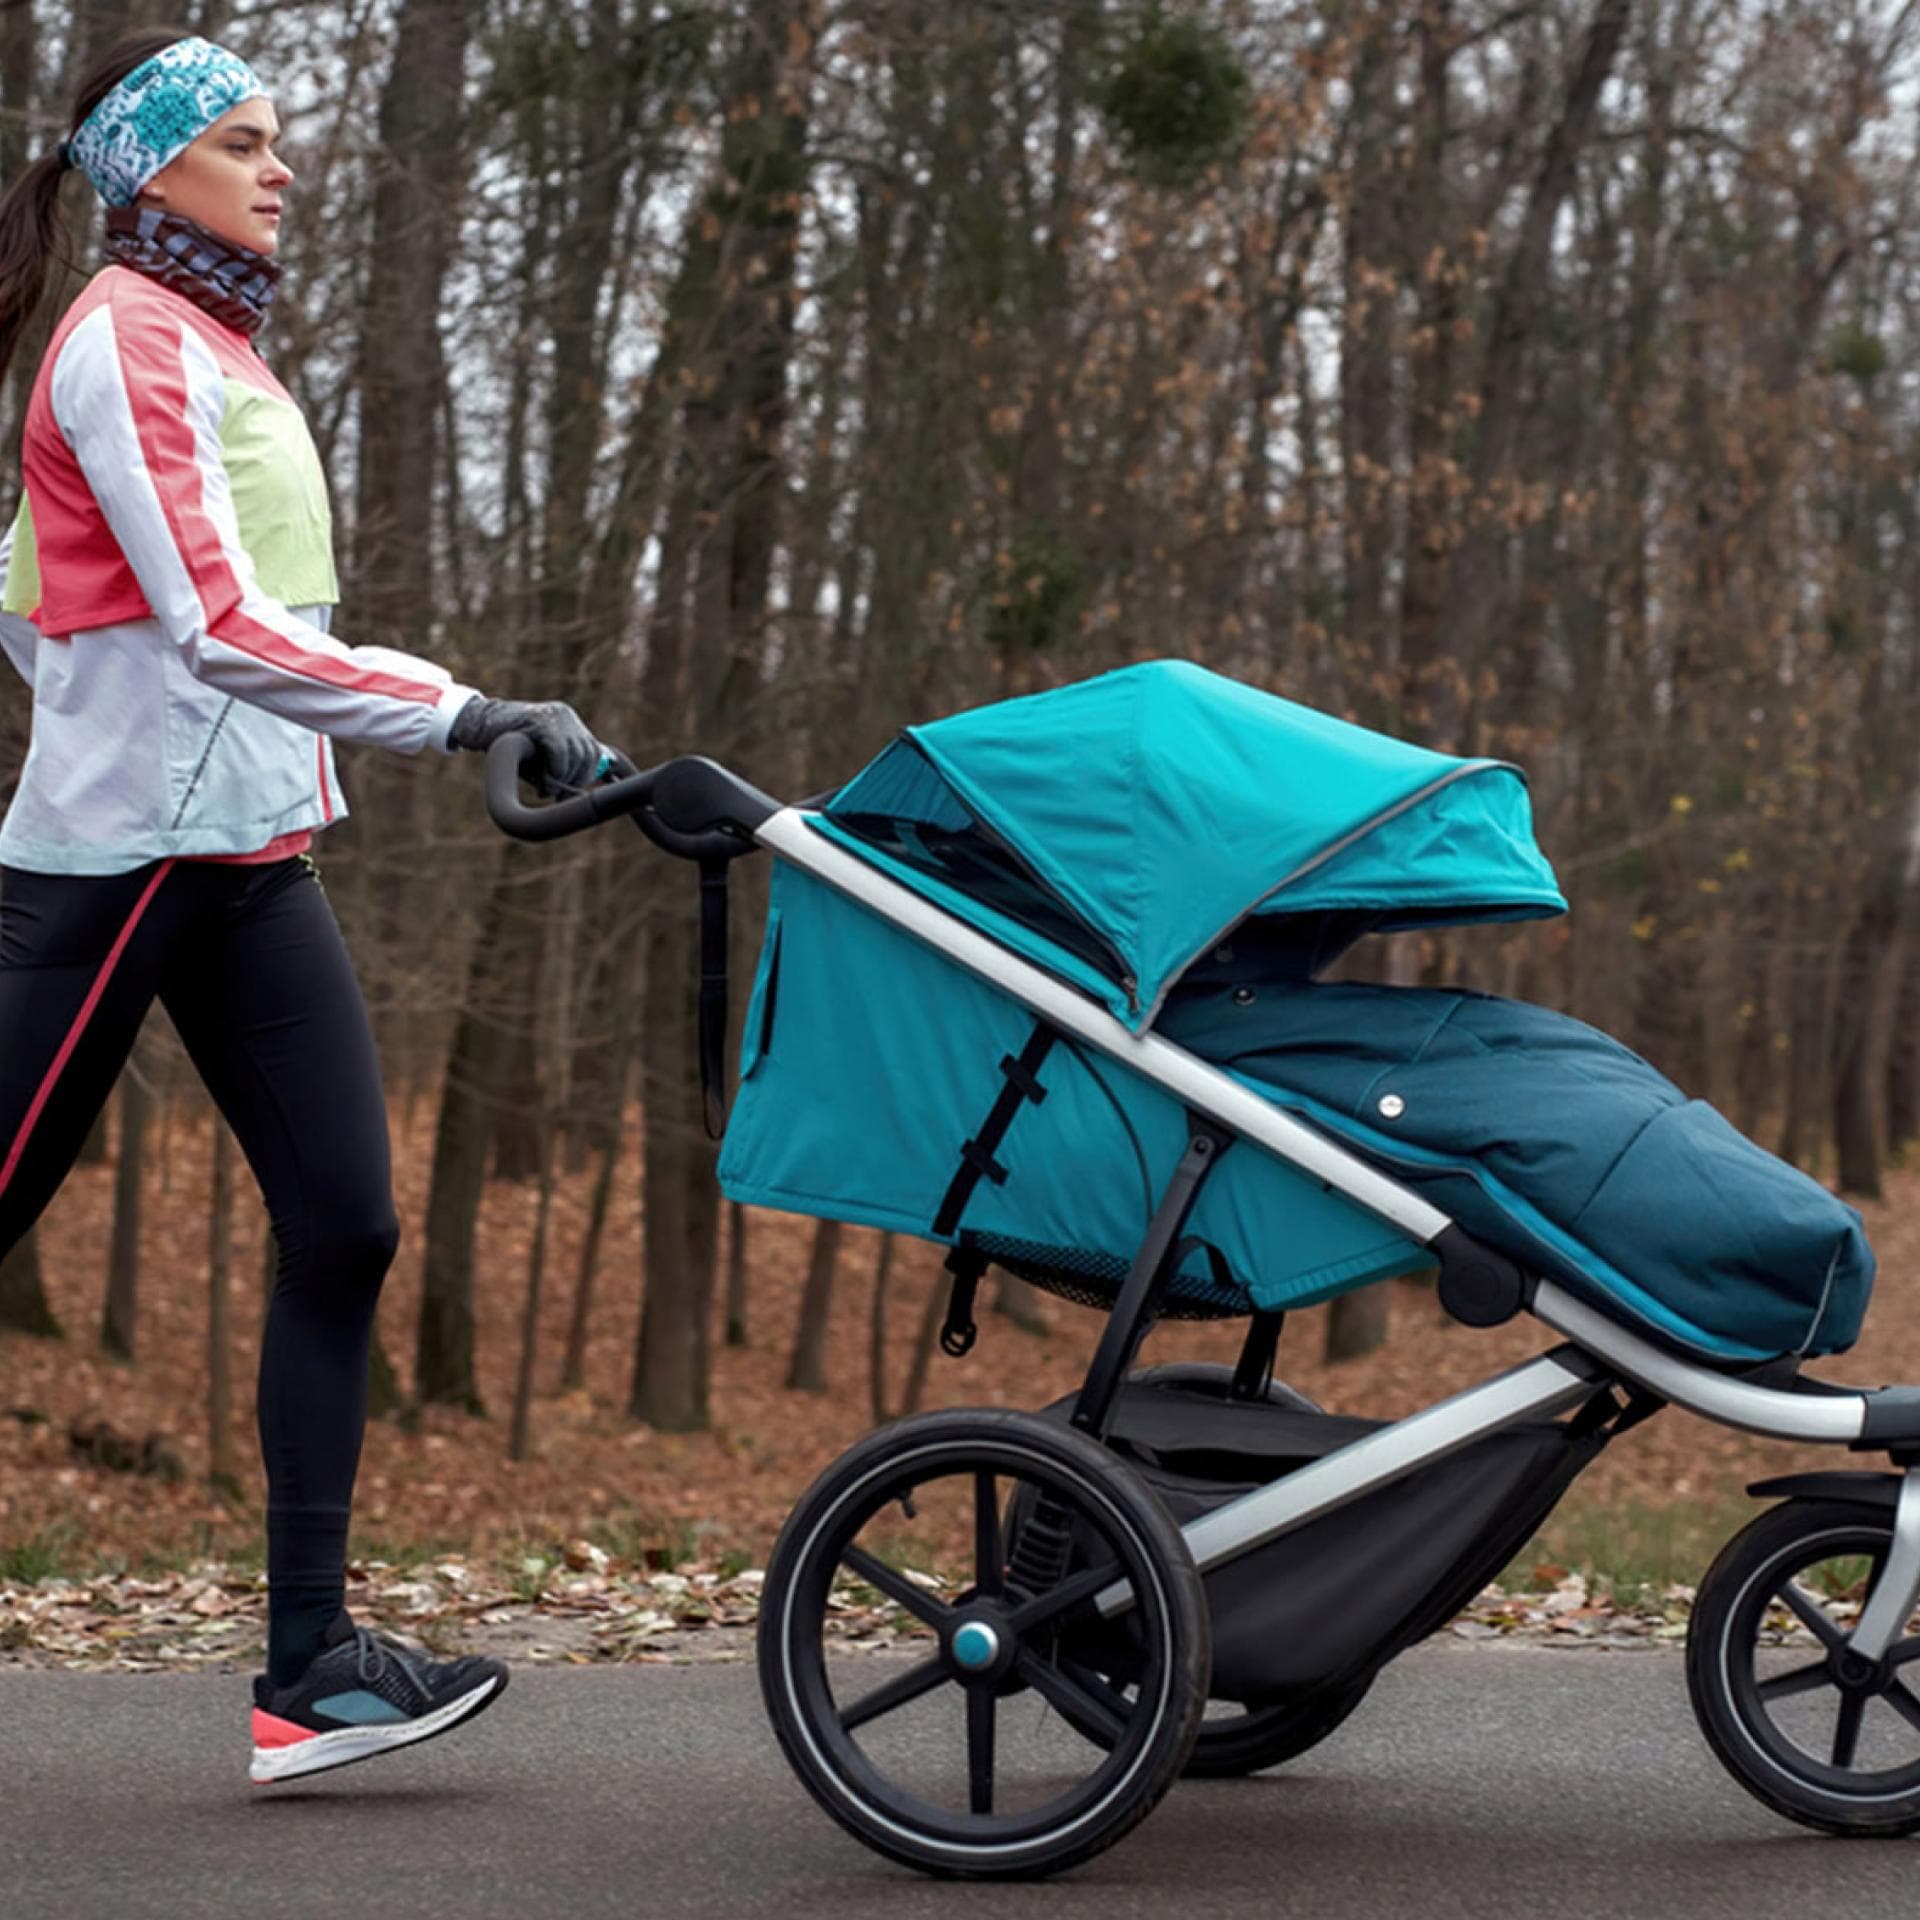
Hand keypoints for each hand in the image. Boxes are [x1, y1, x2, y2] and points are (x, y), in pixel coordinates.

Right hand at [449, 696, 609, 797]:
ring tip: (545, 790)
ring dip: (564, 779)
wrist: (479, 725)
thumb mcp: (540, 762)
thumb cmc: (509, 749)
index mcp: (571, 726)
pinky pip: (560, 750)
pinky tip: (543, 781)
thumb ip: (561, 771)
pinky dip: (556, 770)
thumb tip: (579, 794)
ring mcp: (557, 715)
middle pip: (590, 755)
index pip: (598, 751)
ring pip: (578, 754)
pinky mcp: (542, 719)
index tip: (598, 788)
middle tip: (558, 797)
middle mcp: (567, 717)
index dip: (603, 772)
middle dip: (577, 781)